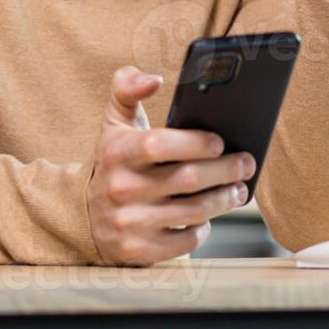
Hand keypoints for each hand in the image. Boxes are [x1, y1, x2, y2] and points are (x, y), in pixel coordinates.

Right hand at [85, 66, 255, 265]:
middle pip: (188, 179)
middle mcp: (121, 188)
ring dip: (224, 199)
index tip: (219, 141)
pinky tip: (210, 215)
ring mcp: (129, 222)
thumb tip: (153, 78)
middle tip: (246, 163)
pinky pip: (185, 242)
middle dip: (226, 170)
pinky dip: (204, 228)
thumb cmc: (113, 160)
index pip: (159, 144)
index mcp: (118, 152)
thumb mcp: (114, 122)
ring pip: (193, 212)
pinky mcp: (138, 250)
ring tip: (238, 189)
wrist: (82, 214)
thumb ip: (127, 88)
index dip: (195, 142)